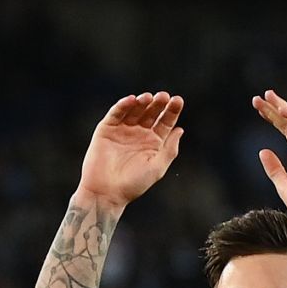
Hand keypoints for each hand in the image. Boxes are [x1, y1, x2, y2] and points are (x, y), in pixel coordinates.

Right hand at [76, 91, 183, 206]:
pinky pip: (115, 114)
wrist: (107, 191)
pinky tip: (132, 100)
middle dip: (158, 104)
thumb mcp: (157, 167)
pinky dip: (123, 106)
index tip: (178, 100)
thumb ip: (169, 149)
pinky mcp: (106, 129)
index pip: (165, 122)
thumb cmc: (134, 183)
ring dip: (141, 102)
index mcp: (154, 143)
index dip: (172, 111)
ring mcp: (123, 130)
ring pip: (134, 111)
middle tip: (164, 96)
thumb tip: (180, 130)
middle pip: (151, 114)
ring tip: (148, 97)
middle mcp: (139, 134)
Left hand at [254, 90, 286, 227]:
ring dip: (283, 107)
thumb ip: (274, 167)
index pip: (286, 131)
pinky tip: (280, 109)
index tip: (258, 109)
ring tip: (267, 96)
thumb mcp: (282, 183)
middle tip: (258, 98)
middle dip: (274, 109)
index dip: (273, 118)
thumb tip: (263, 151)